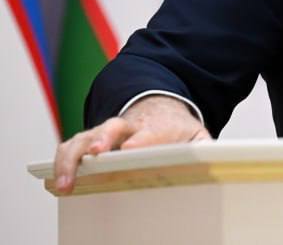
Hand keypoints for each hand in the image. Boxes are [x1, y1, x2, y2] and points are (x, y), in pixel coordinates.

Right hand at [52, 95, 209, 193]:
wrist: (159, 105)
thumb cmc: (176, 128)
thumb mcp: (196, 135)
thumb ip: (205, 146)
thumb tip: (218, 159)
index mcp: (156, 125)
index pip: (149, 132)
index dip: (141, 140)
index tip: (131, 148)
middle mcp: (127, 126)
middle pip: (112, 128)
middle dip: (103, 139)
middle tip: (96, 153)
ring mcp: (106, 132)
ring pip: (83, 138)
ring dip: (72, 158)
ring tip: (66, 182)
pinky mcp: (91, 140)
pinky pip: (71, 146)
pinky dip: (61, 161)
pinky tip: (58, 181)